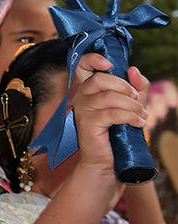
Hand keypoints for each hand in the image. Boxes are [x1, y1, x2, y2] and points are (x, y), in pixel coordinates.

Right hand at [71, 52, 149, 177]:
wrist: (108, 164)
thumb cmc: (118, 134)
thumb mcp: (131, 106)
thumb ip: (135, 87)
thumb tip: (134, 70)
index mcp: (87, 91)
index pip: (82, 66)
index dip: (93, 60)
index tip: (110, 64)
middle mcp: (80, 98)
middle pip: (99, 80)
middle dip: (124, 87)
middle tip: (137, 99)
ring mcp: (81, 111)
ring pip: (108, 97)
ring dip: (132, 105)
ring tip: (142, 115)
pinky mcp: (87, 125)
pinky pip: (111, 114)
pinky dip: (130, 116)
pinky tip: (139, 123)